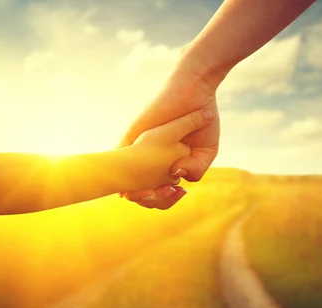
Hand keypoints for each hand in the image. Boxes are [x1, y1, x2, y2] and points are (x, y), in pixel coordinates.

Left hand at [119, 69, 219, 208]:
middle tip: (169, 191)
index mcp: (166, 167)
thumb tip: (176, 175)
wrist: (196, 92)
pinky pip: (115, 160)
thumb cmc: (203, 121)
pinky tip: (128, 184)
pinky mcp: (130, 137)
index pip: (158, 194)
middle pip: (141, 194)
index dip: (165, 200)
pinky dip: (118, 176)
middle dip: (152, 200)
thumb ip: (195, 170)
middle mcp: (149, 162)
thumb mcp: (206, 152)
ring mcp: (138, 151)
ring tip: (154, 190)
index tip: (179, 192)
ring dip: (137, 194)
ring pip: (125, 183)